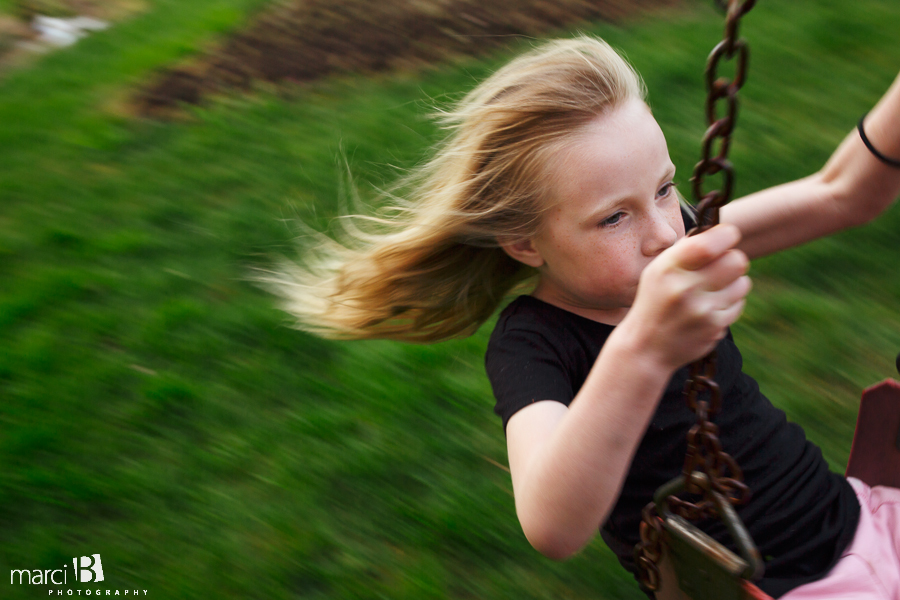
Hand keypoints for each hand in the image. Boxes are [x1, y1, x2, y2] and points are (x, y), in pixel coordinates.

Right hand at [621, 224, 751, 370]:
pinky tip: (710, 308)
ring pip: (742, 283)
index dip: (727, 235)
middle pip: (736, 261)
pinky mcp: (715, 327)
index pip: (710, 244)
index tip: (728, 236)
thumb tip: (719, 233)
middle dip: (733, 259)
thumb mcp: (657, 271)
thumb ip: (685, 250)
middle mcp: (685, 288)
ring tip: (713, 290)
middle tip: (722, 266)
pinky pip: (738, 304)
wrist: (646, 347)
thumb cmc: (655, 301)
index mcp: (669, 268)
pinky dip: (729, 303)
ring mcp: (702, 310)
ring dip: (733, 283)